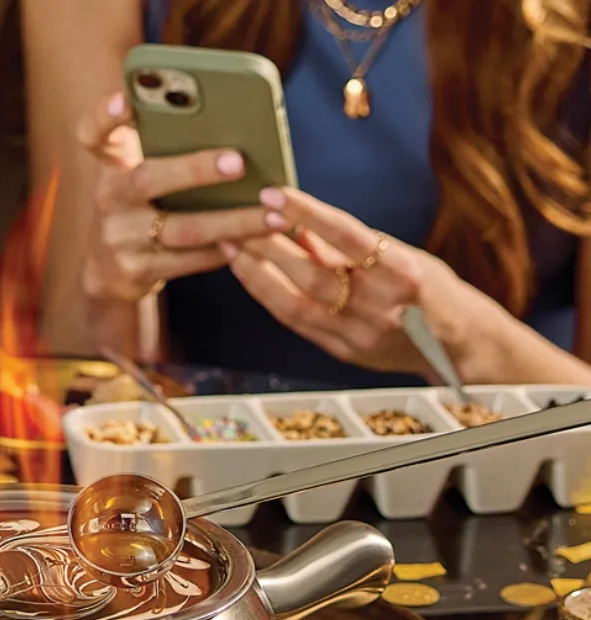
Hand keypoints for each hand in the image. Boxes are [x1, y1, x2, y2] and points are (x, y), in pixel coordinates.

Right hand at [78, 92, 280, 302]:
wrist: (108, 271)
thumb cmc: (140, 205)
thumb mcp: (137, 172)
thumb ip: (165, 146)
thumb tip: (235, 123)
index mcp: (110, 164)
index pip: (92, 135)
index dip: (104, 117)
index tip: (124, 98)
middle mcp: (108, 198)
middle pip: (147, 178)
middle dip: (195, 169)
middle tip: (239, 162)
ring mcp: (119, 238)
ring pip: (183, 229)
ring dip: (233, 221)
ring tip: (274, 215)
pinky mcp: (136, 271)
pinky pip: (190, 261)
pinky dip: (225, 251)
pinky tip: (255, 242)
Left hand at [222, 188, 464, 374]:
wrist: (461, 346)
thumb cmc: (431, 290)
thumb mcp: (402, 256)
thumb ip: (349, 246)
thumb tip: (297, 222)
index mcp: (404, 273)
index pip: (348, 237)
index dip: (308, 215)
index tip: (273, 194)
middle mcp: (382, 307)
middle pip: (312, 275)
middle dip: (268, 247)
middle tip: (236, 221)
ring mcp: (360, 335)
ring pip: (295, 304)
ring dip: (257, 274)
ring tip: (231, 247)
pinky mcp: (345, 352)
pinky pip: (297, 322)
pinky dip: (270, 297)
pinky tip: (250, 276)